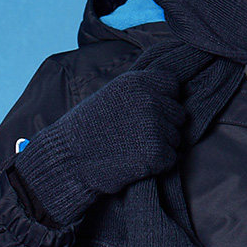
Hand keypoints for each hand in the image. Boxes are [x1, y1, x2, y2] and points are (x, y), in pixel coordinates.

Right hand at [13, 52, 185, 226]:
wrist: (68, 160)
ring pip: (176, 137)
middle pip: (178, 113)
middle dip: (165, 125)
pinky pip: (171, 158)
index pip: (173, 85)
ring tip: (132, 148)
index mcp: (138, 82)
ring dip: (161, 145)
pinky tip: (135, 161)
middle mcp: (149, 100)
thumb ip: (141, 90)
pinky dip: (158, 164)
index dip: (163, 99)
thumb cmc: (88, 128)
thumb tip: (172, 93)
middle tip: (137, 134)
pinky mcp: (156, 153)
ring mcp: (154, 127)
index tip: (147, 111)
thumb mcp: (112, 94)